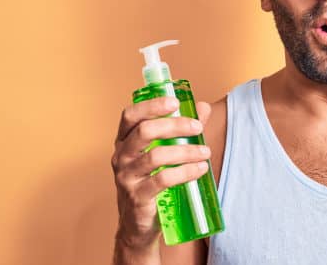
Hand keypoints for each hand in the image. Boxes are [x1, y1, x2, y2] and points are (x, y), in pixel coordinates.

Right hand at [111, 97, 211, 248]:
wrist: (140, 224)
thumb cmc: (153, 181)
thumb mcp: (165, 151)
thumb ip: (183, 129)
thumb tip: (203, 107)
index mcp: (124, 140)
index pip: (130, 115)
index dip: (151, 105)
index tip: (175, 102)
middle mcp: (121, 156)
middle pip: (145, 131)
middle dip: (175, 126)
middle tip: (198, 128)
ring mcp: (126, 177)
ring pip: (156, 156)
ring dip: (186, 151)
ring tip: (206, 152)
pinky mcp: (137, 197)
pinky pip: (162, 180)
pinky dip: (185, 172)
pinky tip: (200, 169)